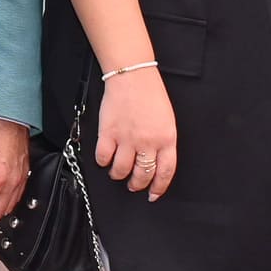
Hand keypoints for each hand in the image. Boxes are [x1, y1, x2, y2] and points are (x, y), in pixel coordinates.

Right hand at [94, 67, 177, 200]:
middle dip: (137, 184)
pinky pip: (103, 158)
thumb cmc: (151, 95)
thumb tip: (155, 163)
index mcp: (166, 139)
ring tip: (117, 171)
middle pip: (142, 175)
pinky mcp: (108, 133)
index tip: (153, 194)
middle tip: (133, 184)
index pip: (164, 172)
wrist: (133, 77)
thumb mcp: (167, 121)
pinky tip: (105, 157)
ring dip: (118, 174)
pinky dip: (103, 161)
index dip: (158, 187)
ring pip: (120, 171)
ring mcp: (127, 139)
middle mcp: (147, 142)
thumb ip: (163, 143)